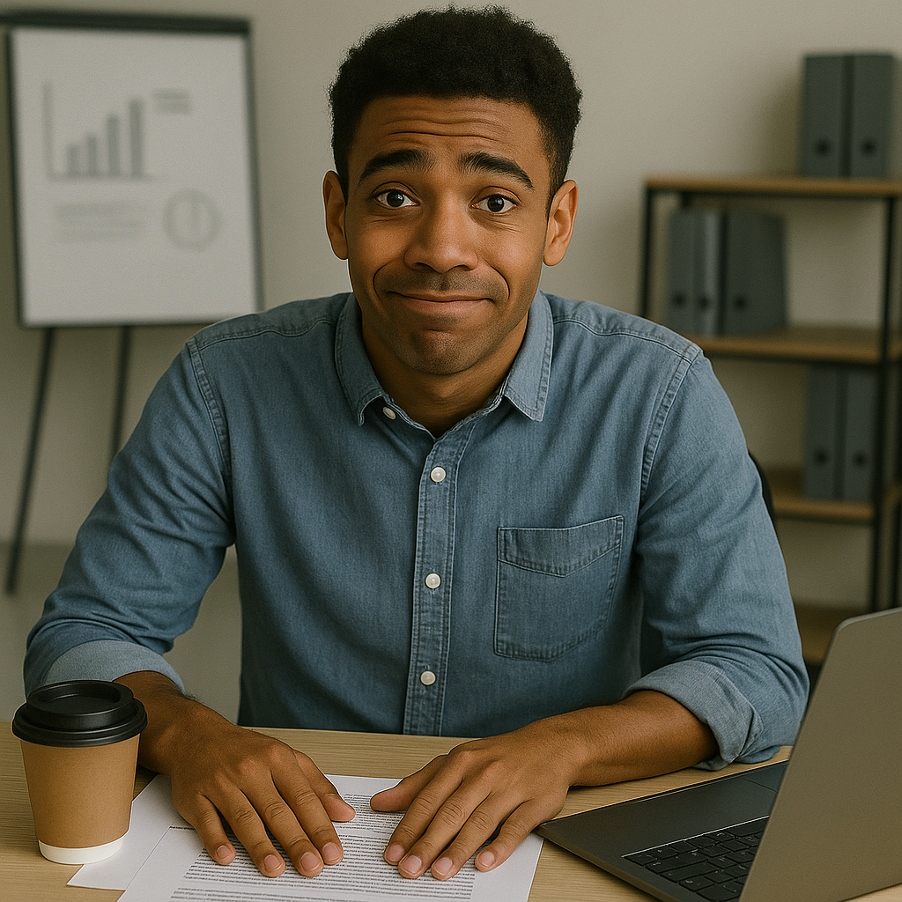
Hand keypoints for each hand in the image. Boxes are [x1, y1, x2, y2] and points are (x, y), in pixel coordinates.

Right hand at [116, 672, 355, 877]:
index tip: (332, 851)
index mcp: (277, 758)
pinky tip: (227, 857)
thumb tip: (344, 813)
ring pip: (244, 818)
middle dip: (297, 841)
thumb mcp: (285, 757)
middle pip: (277, 810)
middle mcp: (250, 770)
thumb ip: (316, 785)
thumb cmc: (245, 750)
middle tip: (312, 867)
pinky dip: (216, 840)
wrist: (195, 735)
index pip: (304, 797)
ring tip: (276, 869)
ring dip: (260, 846)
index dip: (320, 826)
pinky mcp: (195, 797)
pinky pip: (207, 821)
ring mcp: (221, 783)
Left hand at [369, 692, 717, 880]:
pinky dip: (501, 844)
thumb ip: (420, 781)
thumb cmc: (505, 755)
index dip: (408, 823)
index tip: (388, 851)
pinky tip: (486, 864)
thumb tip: (379, 801)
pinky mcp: (539, 798)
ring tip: (440, 874)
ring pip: (480, 818)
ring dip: (458, 847)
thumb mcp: (461, 761)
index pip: (430, 793)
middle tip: (406, 872)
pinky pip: (519, 824)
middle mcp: (485, 766)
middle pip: (450, 808)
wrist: (561, 743)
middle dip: (426, 841)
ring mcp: (514, 782)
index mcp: (464, 758)